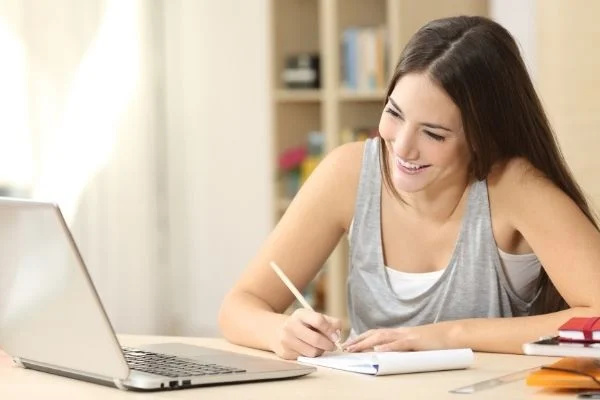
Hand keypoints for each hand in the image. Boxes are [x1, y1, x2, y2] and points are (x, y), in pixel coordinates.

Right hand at [272, 308, 341, 359]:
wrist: (277, 331)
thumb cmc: (302, 325)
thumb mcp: (313, 317)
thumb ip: (329, 322)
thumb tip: (338, 331)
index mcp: (300, 314)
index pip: (319, 321)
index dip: (330, 330)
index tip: (336, 337)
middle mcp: (291, 325)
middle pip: (316, 339)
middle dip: (328, 345)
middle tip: (332, 346)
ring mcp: (286, 340)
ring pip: (312, 352)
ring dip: (320, 351)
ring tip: (319, 347)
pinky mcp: (285, 353)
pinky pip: (305, 358)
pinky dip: (310, 356)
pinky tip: (308, 349)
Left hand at [342, 322, 457, 352]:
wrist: (451, 334)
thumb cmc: (434, 341)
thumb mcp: (414, 343)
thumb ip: (401, 346)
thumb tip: (387, 353)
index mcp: (399, 333)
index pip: (376, 333)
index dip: (361, 337)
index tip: (348, 343)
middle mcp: (400, 332)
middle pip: (375, 334)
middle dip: (358, 340)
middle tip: (345, 347)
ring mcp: (407, 335)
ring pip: (383, 337)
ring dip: (366, 343)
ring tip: (354, 349)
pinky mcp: (416, 341)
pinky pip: (399, 344)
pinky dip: (388, 347)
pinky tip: (377, 350)